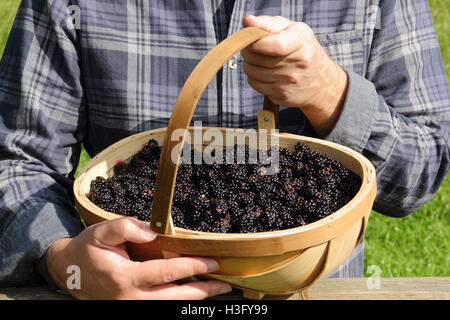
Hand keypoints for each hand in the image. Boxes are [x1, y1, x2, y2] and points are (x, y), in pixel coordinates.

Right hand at [45, 217, 230, 298]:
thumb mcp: (100, 232)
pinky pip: (160, 307)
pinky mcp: (132, 308)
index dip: (192, 267)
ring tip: (216, 291)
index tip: (213, 262)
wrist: (68, 272)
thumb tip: (152, 231)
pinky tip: (194, 294)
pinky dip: (179, 301)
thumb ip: (125, 227)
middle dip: (202, 291)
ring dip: (194, 299)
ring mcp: (131, 307)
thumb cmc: (87, 250)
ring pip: (169, 306)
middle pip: (174, 297)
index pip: (166, 273)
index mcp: (124, 278)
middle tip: (224, 284)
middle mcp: (130, 299)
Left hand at [242, 15, 348, 136]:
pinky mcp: (281, 96)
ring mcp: (289, 83)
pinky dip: (254, 77)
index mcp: (301, 42)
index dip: (256, 42)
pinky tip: (264, 72)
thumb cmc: (302, 49)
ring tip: (259, 59)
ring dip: (249, 64)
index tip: (251, 38)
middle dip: (248, 50)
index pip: (276, 45)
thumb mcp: (292, 29)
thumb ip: (268, 23)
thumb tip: (247, 21)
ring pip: (251, 71)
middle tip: (253, 47)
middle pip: (256, 58)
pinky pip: (254, 84)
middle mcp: (297, 64)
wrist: (321, 81)